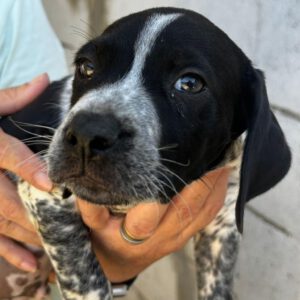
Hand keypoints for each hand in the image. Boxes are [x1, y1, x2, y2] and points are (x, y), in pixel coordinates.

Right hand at [0, 74, 51, 271]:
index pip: (9, 156)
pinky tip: (31, 263)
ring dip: (28, 236)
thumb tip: (46, 78)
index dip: (30, 169)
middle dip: (37, 215)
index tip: (52, 185)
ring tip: (56, 244)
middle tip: (68, 225)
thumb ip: (13, 96)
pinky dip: (8, 252)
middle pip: (7, 200)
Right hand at [78, 167, 228, 281]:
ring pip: (201, 211)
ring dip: (214, 183)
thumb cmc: (102, 237)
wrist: (117, 262)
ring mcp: (174, 238)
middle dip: (199, 179)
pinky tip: (223, 175)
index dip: (166, 183)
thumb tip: (94, 177)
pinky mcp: (184, 238)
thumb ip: (92, 203)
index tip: (175, 156)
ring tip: (223, 156)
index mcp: (131, 233)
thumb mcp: (91, 221)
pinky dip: (217, 195)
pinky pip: (207, 217)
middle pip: (184, 207)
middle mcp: (156, 237)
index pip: (149, 206)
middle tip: (209, 149)